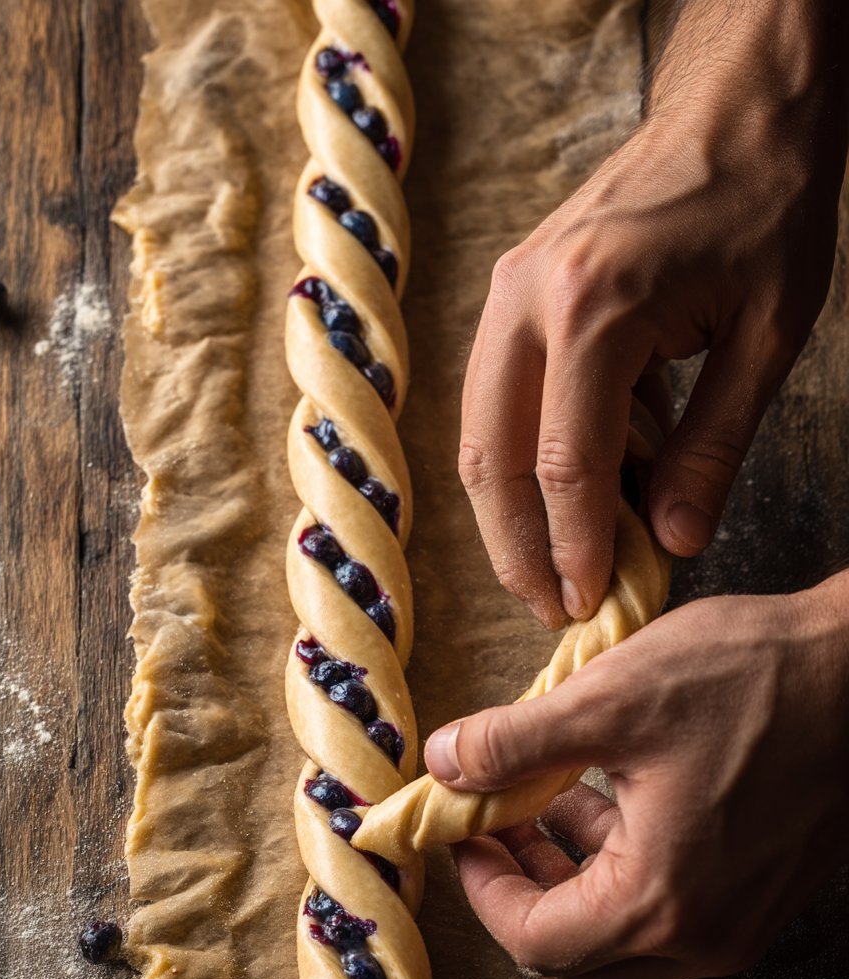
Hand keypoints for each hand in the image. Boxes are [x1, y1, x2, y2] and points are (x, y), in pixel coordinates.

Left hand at [423, 573, 848, 978]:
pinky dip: (623, 872)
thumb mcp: (610, 700)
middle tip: (495, 827)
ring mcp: (741, 923)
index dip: (482, 889)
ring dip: (570, 881)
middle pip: (575, 959)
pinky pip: (670, 914)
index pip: (535, 941)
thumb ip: (511, 745)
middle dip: (521, 894)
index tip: (463, 833)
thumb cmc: (753, 678)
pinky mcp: (764, 896)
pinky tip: (610, 796)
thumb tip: (443, 767)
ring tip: (544, 798)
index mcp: (661, 903)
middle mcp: (706, 936)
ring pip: (623, 941)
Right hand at [459, 0, 848, 627]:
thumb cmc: (763, 205)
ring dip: (502, 513)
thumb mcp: (769, 334)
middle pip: (493, 459)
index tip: (592, 602)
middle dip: (519, 548)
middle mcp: (529, 301)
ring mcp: (506, 292)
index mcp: (595, 308)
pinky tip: (550, 497)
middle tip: (553, 607)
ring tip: (542, 568)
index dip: (577, 546)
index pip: (566, 466)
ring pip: (475, 434)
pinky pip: (488, 399)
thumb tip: (676, 541)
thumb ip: (716, 446)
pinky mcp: (507, 293)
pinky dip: (509, 460)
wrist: (734, 105)